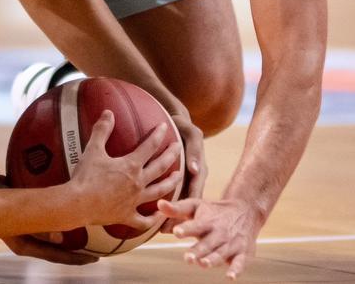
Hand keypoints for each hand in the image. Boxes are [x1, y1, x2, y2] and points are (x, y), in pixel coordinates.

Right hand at [0, 170, 97, 265]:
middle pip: (56, 251)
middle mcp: (27, 239)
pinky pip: (50, 223)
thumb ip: (37, 225)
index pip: (54, 256)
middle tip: (97, 251)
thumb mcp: (17, 211)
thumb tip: (60, 238)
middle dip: (76, 252)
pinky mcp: (29, 219)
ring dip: (71, 238)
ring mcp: (27, 230)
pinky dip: (63, 222)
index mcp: (23, 244)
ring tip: (92, 235)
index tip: (92, 259)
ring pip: (54, 238)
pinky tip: (76, 214)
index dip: (74, 260)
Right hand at [70, 111, 181, 230]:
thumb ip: (102, 130)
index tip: (165, 126)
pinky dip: (153, 219)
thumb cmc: (85, 177)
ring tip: (179, 177)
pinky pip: (144, 221)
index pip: (150, 146)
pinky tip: (159, 216)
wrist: (77, 204)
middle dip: (172, 155)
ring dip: (171, 183)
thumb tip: (108, 112)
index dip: (158, 135)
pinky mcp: (127, 216)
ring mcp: (134, 201)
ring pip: (159, 192)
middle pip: (160, 167)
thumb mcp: (93, 149)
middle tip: (179, 147)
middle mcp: (137, 183)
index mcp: (131, 166)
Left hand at [158, 197, 263, 279]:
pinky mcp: (243, 253)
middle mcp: (220, 233)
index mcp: (207, 221)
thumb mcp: (196, 206)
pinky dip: (236, 269)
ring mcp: (232, 243)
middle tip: (187, 258)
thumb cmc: (214, 211)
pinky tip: (230, 277)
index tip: (176, 231)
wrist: (246, 210)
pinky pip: (240, 262)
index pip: (196, 225)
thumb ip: (177, 209)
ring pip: (221, 253)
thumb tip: (159, 204)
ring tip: (203, 264)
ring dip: (213, 259)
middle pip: (208, 243)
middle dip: (198, 250)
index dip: (186, 228)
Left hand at [163, 113, 205, 232]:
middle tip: (168, 231)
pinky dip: (167, 207)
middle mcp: (194, 179)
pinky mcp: (177, 181)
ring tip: (161, 231)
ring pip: (181, 202)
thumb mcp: (192, 134)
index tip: (180, 218)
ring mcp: (186, 181)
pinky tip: (155, 219)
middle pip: (188, 203)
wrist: (176, 123)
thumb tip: (194, 170)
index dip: (188, 206)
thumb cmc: (183, 127)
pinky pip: (173, 196)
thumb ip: (194, 150)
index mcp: (199, 171)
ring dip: (173, 216)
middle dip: (179, 217)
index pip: (195, 192)